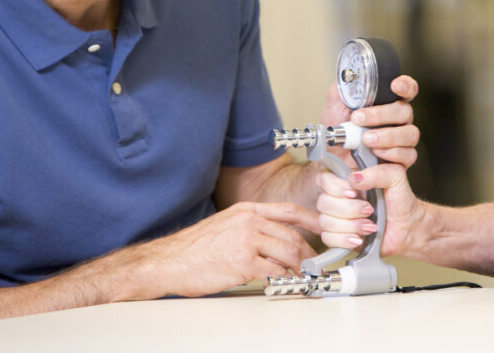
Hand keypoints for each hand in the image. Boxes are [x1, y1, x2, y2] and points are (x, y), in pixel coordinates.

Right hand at [149, 201, 318, 296]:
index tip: (324, 227)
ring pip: (288, 252)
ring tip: (301, 275)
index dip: (311, 219)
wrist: (169, 261)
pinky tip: (286, 282)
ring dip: (299, 266)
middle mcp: (249, 222)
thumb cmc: (194, 248)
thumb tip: (275, 241)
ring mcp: (247, 241)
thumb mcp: (225, 225)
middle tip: (313, 262)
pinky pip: (275, 271)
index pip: (288, 210)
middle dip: (307, 251)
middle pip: (292, 234)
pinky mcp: (244, 262)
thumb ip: (251, 227)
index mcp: (246, 210)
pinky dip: (285, 279)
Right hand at [315, 163, 422, 255]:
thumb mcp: (395, 178)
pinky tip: (359, 238)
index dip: (336, 187)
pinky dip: (345, 240)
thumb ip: (378, 172)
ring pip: (325, 221)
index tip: (354, 192)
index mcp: (347, 181)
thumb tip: (355, 179)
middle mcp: (338, 198)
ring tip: (370, 226)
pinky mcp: (337, 236)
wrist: (407, 226)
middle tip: (370, 209)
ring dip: (351, 225)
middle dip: (350, 209)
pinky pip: (328, 238)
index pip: (324, 179)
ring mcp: (336, 218)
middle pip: (323, 202)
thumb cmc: (400, 200)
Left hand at [320, 75, 419, 167]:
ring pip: (410, 133)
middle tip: (358, 118)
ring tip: (366, 139)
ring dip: (387, 136)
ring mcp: (402, 139)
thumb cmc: (338, 130)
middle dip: (381, 114)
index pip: (407, 90)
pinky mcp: (401, 158)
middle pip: (406, 111)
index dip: (406, 86)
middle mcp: (399, 120)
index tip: (395, 85)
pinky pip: (408, 155)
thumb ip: (345, 88)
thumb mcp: (336, 105)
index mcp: (388, 102)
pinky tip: (376, 152)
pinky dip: (391, 153)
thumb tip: (349, 75)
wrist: (333, 155)